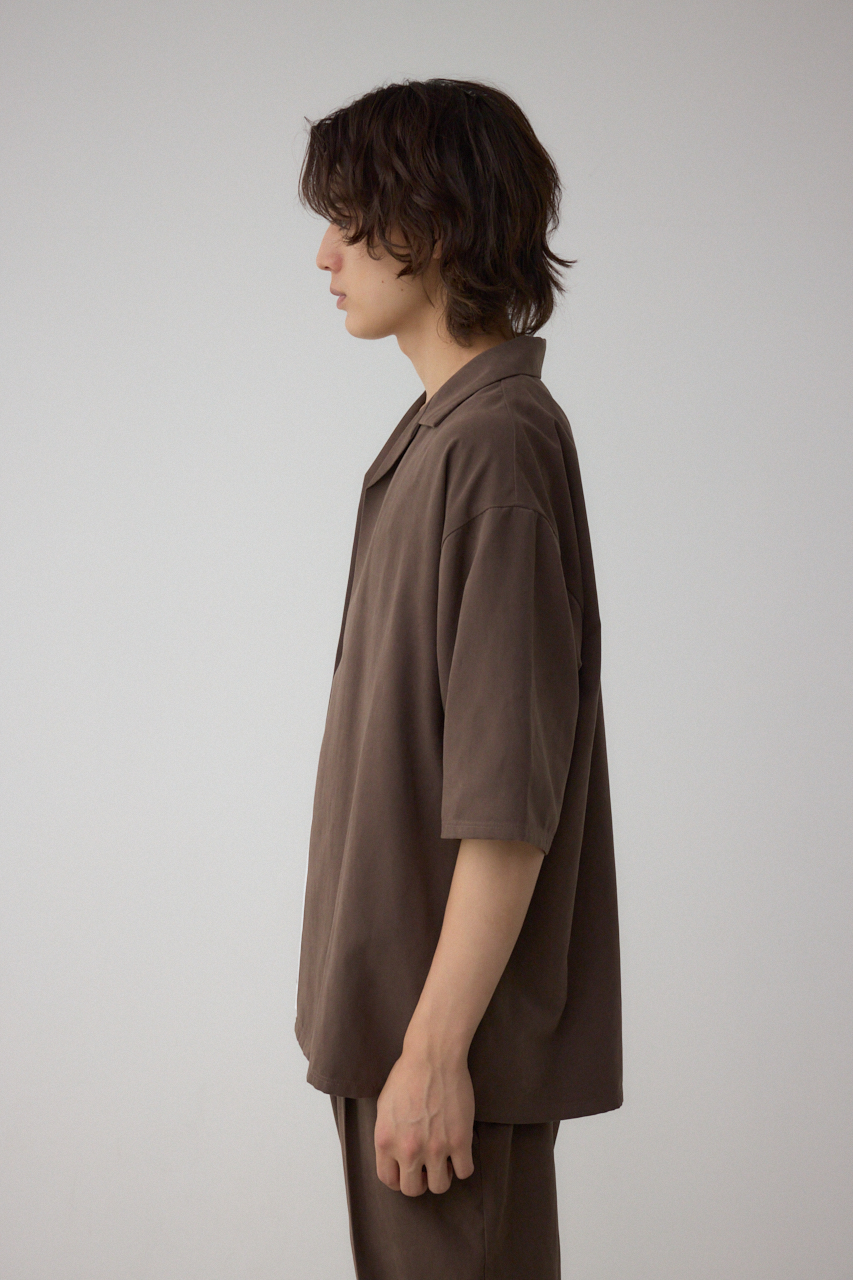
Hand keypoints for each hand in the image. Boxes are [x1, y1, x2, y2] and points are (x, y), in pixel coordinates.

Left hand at [374, 1043, 475, 1195]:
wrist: (433, 1057)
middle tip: (427, 1166)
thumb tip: (394, 1157)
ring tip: (444, 1158)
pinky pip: (465, 1172)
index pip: (388, 1180)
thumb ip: (387, 1136)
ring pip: (440, 1187)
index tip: (408, 1171)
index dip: (399, 1179)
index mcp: (385, 1141)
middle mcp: (408, 1149)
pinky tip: (460, 1150)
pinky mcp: (459, 1141)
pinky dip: (463, 1166)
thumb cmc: (408, 1076)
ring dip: (442, 1175)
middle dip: (420, 1180)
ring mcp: (435, 1147)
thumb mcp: (384, 1107)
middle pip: (413, 1190)